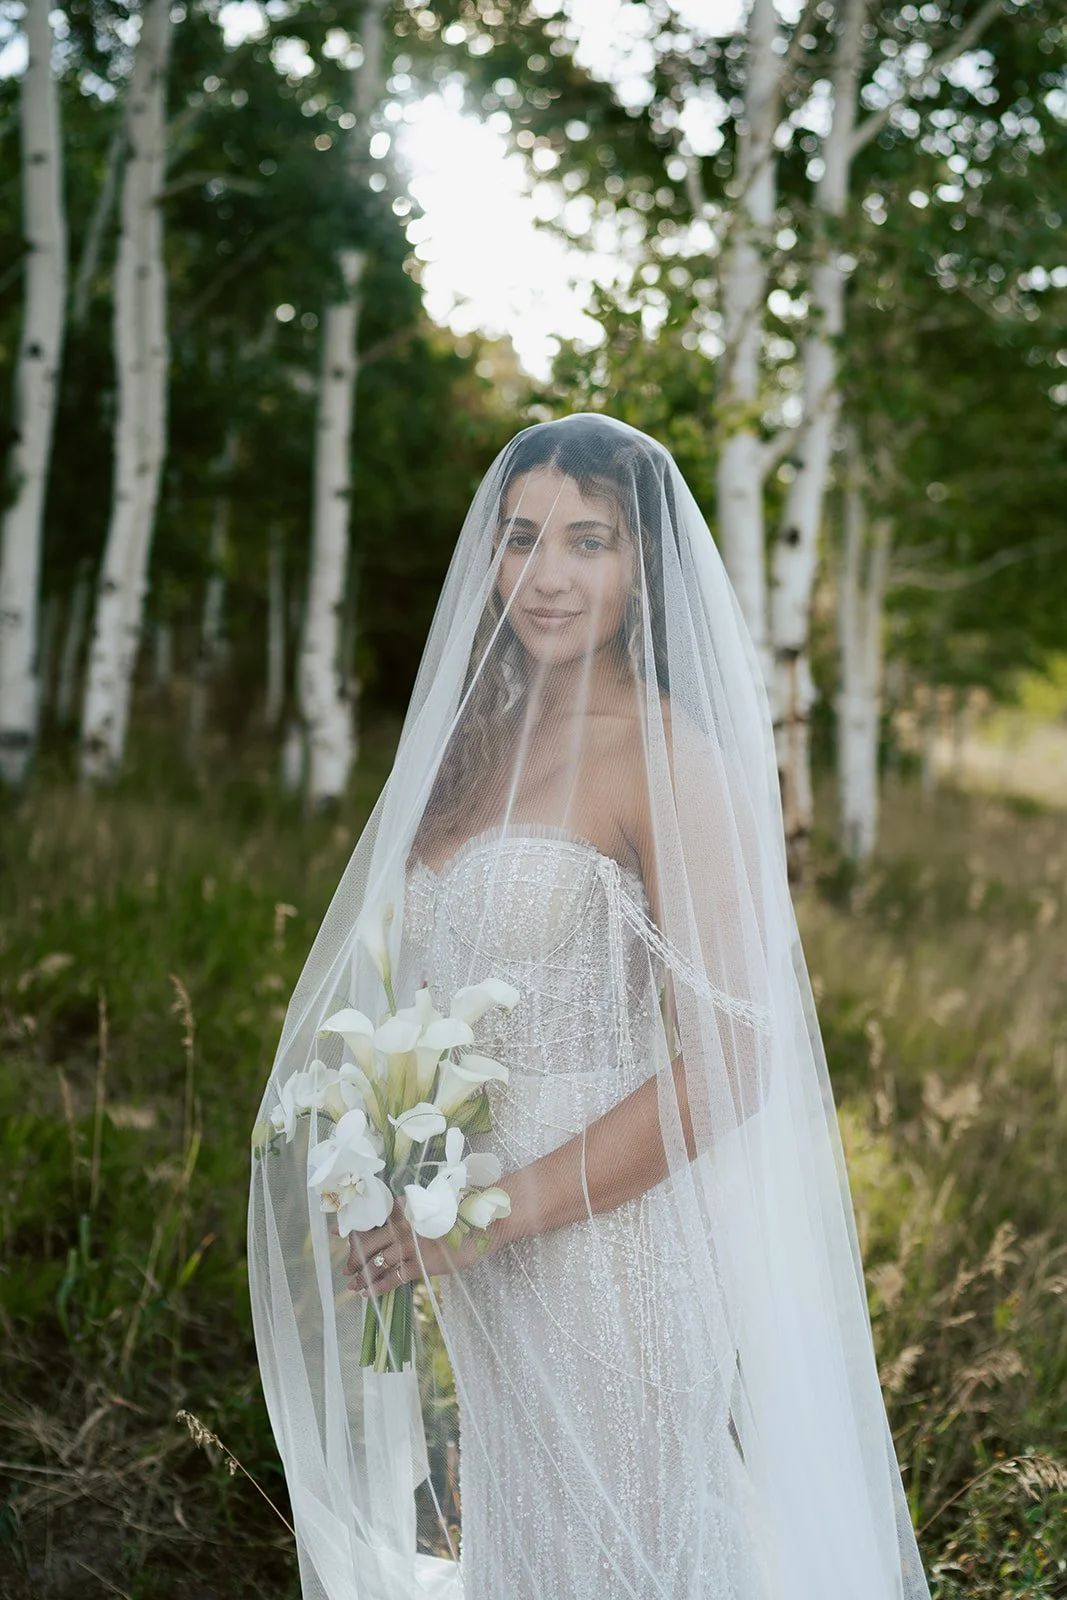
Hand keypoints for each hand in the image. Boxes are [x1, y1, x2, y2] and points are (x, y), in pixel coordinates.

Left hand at [346, 1198, 491, 1296]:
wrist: (485, 1222)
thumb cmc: (462, 1212)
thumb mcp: (431, 1207)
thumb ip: (412, 1214)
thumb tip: (397, 1224)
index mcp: (404, 1208)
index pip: (371, 1219)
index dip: (352, 1228)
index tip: (336, 1233)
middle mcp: (403, 1225)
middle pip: (368, 1243)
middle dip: (354, 1257)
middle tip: (346, 1268)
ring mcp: (411, 1245)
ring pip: (377, 1262)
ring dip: (362, 1275)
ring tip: (352, 1284)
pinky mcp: (423, 1263)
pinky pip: (394, 1278)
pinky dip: (378, 1286)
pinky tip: (368, 1294)